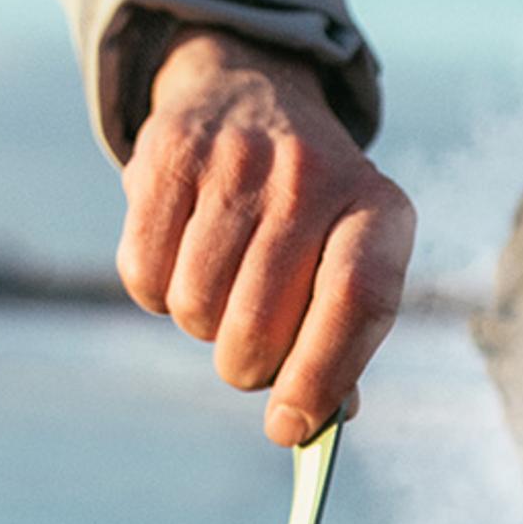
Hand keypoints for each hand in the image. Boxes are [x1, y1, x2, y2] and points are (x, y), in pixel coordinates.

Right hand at [117, 28, 415, 445]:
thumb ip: (342, 341)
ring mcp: (238, 158)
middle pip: (259, 322)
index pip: (355, 301)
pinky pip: (144, 274)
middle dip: (246, 366)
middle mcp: (311, 176)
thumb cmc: (309, 214)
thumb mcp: (350, 257)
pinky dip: (156, 292)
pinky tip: (183, 259)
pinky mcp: (169, 154)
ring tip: (222, 289)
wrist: (251, 95)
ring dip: (201, 326)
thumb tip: (315, 425)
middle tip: (249, 357)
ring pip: (196, 305)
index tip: (289, 428)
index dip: (320, 377)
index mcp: (378, 209)